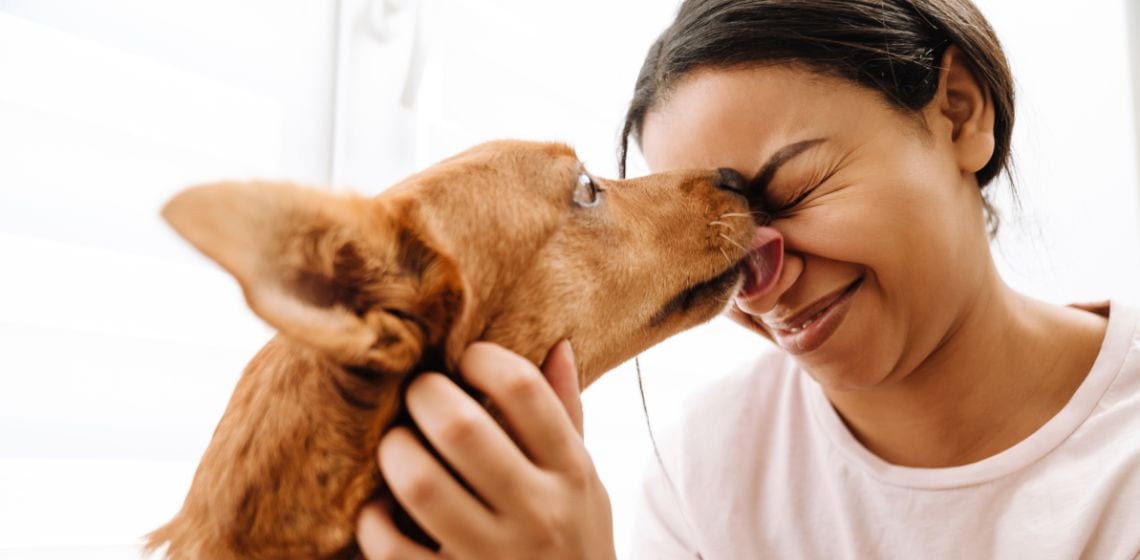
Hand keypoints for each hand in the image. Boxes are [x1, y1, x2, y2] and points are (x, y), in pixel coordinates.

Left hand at [356, 340, 616, 558]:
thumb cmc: (572, 539)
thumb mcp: (585, 480)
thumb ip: (567, 416)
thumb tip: (555, 344)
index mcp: (571, 472)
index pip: (524, 390)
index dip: (484, 358)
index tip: (467, 359)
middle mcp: (537, 513)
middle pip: (461, 426)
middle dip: (424, 394)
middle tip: (418, 393)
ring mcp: (494, 557)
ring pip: (419, 483)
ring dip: (395, 451)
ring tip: (397, 444)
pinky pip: (391, 547)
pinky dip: (374, 519)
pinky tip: (382, 508)